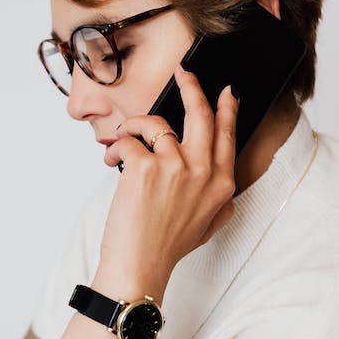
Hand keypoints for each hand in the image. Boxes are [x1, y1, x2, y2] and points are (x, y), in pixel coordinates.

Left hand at [99, 68, 239, 281]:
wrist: (139, 266)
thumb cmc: (166, 248)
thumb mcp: (208, 226)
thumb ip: (220, 202)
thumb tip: (225, 181)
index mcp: (221, 184)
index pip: (227, 134)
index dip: (227, 108)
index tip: (225, 90)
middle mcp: (203, 171)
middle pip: (202, 113)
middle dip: (192, 86)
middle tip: (183, 71)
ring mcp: (175, 167)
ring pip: (156, 122)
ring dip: (136, 126)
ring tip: (125, 140)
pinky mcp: (144, 167)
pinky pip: (129, 140)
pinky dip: (116, 148)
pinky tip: (111, 162)